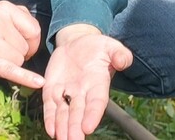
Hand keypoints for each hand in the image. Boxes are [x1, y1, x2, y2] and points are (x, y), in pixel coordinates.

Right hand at [0, 0, 45, 88]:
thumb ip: (17, 18)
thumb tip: (36, 34)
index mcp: (4, 8)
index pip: (34, 29)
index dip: (31, 42)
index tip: (20, 46)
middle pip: (26, 48)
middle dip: (16, 53)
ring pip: (18, 61)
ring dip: (8, 64)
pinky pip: (10, 70)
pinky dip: (25, 78)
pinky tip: (38, 82)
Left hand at [42, 24, 133, 139]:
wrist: (76, 43)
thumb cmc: (97, 47)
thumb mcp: (110, 46)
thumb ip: (119, 54)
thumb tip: (124, 61)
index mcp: (98, 84)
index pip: (96, 102)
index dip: (93, 115)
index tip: (88, 127)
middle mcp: (83, 93)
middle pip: (79, 113)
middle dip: (75, 128)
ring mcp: (66, 92)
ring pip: (64, 113)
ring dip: (62, 128)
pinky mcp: (52, 89)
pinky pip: (50, 106)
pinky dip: (50, 118)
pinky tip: (51, 131)